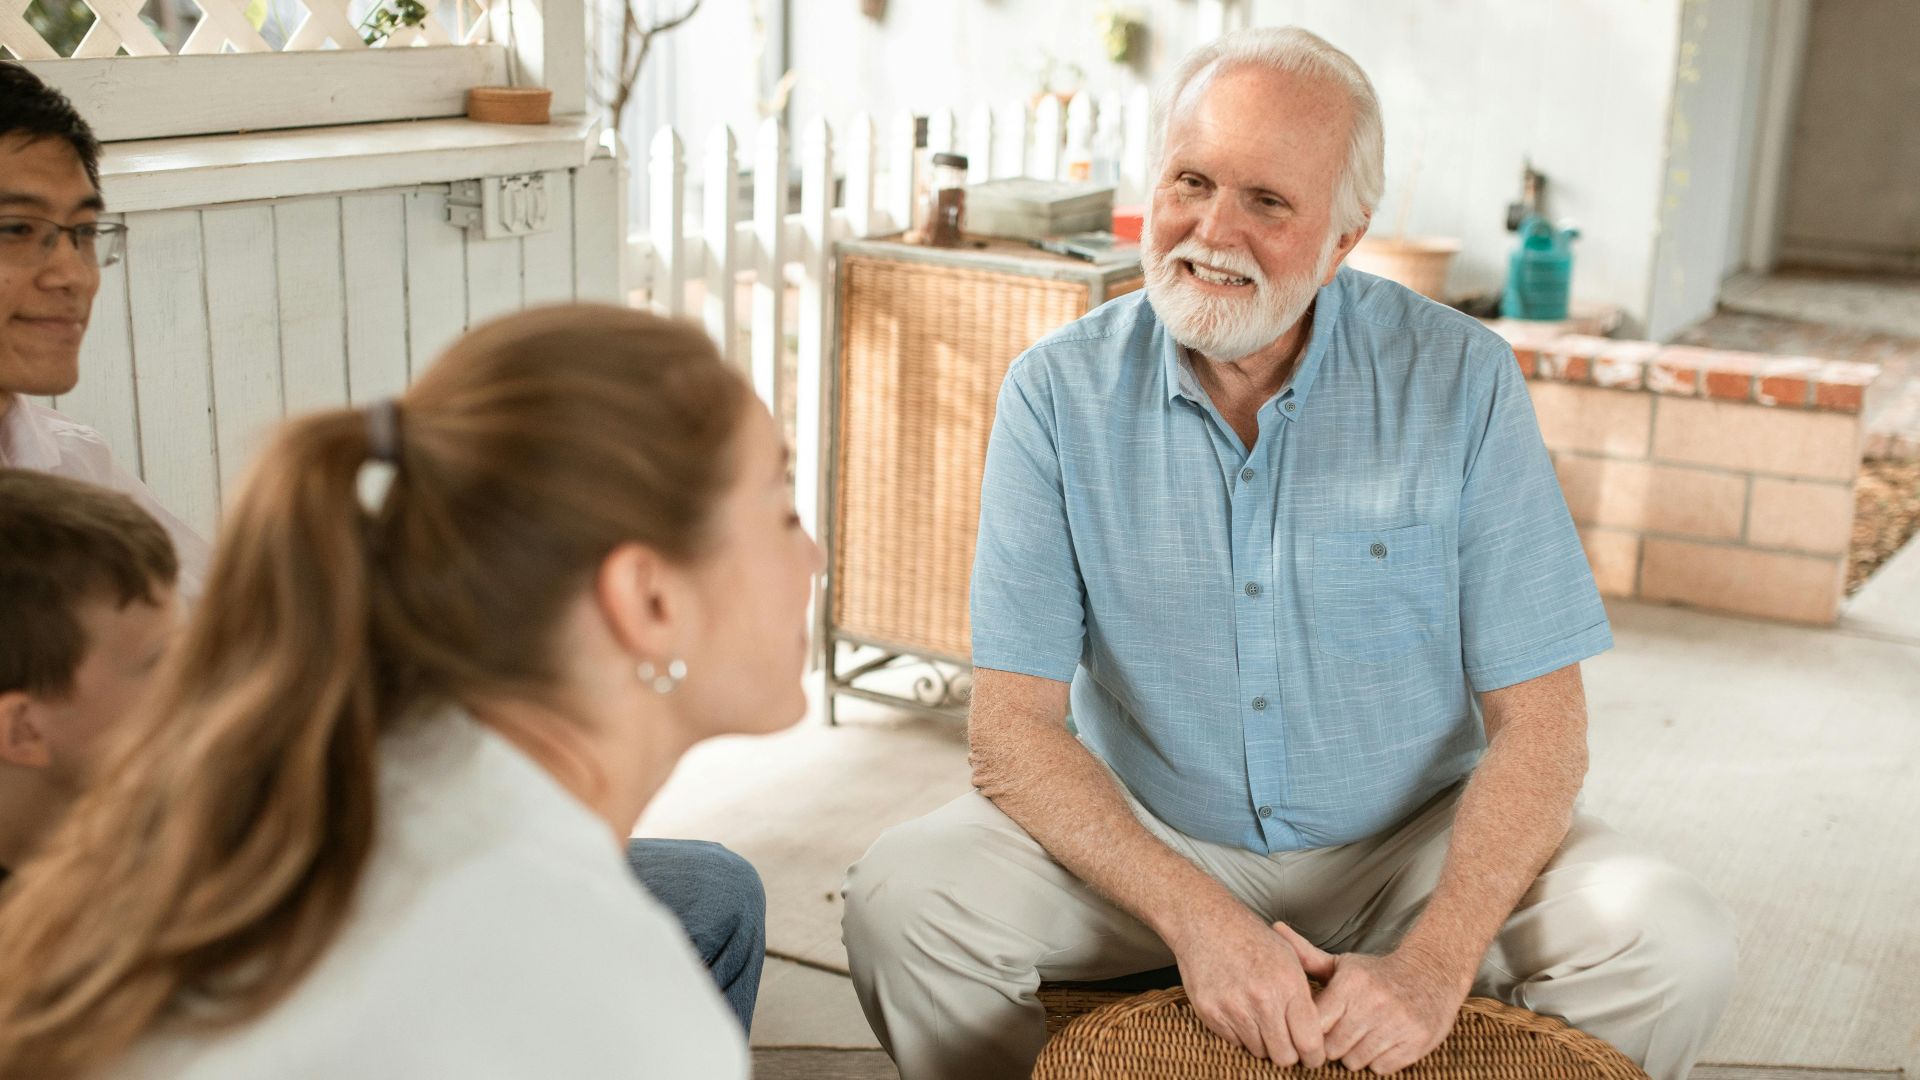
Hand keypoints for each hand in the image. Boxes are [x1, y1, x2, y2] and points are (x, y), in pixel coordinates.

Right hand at [1163, 900, 1326, 1067]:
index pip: (1310, 1043)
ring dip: (1263, 1042)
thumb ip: (1303, 997)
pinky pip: (1235, 1042)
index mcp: (1288, 985)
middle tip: (1287, 1041)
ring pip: (1259, 1052)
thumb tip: (1317, 1033)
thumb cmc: (1251, 938)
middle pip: (1285, 1056)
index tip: (1312, 1056)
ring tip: (1260, 1017)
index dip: (1314, 1056)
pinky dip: (1240, 1033)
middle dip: (1289, 1053)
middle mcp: (1262, 999)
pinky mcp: (1210, 1013)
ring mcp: (1234, 1008)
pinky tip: (1240, 1010)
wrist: (1206, 923)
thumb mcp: (1290, 958)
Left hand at [1273, 923, 1468, 1073]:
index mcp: (1352, 984)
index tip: (1317, 1027)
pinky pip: (1381, 1068)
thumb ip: (1306, 955)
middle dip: (1332, 1045)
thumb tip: (1275, 929)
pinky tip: (1382, 1042)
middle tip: (1340, 1034)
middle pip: (1332, 1048)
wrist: (1432, 974)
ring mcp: (1397, 1025)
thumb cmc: (1376, 974)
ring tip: (1362, 1036)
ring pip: (1355, 1061)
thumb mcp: (1342, 965)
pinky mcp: (1415, 1043)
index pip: (1315, 1024)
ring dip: (1354, 1055)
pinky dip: (1378, 1061)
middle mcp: (1374, 1004)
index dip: (1312, 1030)